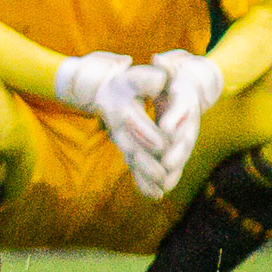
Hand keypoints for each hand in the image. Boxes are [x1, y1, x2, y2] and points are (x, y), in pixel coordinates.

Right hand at [55, 50, 171, 199]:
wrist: (107, 92)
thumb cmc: (131, 82)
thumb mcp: (141, 75)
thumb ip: (153, 75)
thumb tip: (162, 79)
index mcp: (121, 106)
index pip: (135, 122)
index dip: (150, 133)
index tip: (164, 144)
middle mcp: (118, 125)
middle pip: (132, 147)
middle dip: (147, 161)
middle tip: (163, 173)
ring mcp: (121, 139)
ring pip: (132, 161)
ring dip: (145, 177)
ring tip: (160, 190)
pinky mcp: (126, 150)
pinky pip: (133, 168)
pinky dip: (143, 183)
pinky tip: (155, 195)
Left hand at [146, 48, 223, 191]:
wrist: (190, 91)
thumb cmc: (174, 80)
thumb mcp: (170, 71)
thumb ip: (166, 67)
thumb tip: (158, 58)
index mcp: (185, 101)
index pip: (182, 110)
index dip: (175, 118)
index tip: (165, 127)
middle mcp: (189, 123)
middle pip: (185, 139)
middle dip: (176, 151)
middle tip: (166, 163)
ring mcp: (186, 138)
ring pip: (181, 156)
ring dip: (172, 170)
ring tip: (162, 183)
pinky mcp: (179, 149)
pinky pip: (174, 166)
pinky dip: (167, 178)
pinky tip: (156, 192)